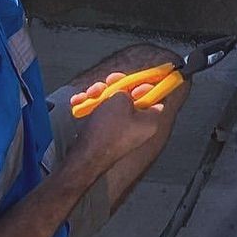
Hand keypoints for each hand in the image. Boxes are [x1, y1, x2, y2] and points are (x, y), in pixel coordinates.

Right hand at [74, 74, 188, 174]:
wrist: (85, 157)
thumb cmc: (108, 128)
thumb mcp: (121, 100)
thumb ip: (127, 90)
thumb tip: (126, 93)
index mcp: (150, 120)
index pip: (157, 97)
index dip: (147, 84)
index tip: (136, 79)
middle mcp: (139, 127)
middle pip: (132, 97)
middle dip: (117, 86)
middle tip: (110, 80)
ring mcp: (121, 131)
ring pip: (113, 103)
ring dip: (100, 94)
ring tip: (89, 93)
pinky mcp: (106, 134)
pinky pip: (102, 114)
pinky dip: (92, 105)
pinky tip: (78, 101)